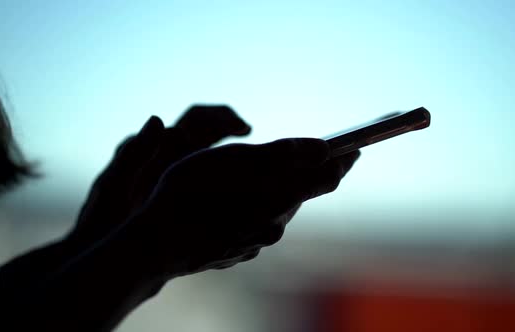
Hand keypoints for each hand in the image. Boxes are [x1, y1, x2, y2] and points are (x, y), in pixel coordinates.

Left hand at [68, 105, 250, 249]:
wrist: (96, 252)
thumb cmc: (101, 222)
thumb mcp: (114, 188)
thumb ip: (134, 154)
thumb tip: (158, 119)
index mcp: (152, 148)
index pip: (196, 119)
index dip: (223, 118)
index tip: (246, 129)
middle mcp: (164, 156)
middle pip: (207, 131)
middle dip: (233, 130)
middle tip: (259, 145)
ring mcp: (171, 175)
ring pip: (209, 155)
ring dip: (232, 154)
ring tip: (256, 169)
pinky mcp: (177, 195)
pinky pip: (205, 178)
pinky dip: (224, 177)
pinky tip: (239, 193)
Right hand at [132, 138, 359, 276]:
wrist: (157, 242)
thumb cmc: (190, 191)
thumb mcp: (232, 158)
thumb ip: (282, 153)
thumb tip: (323, 147)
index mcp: (280, 197)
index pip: (329, 177)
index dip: (345, 159)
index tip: (356, 146)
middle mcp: (276, 224)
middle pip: (301, 192)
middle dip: (304, 173)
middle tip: (305, 154)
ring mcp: (258, 241)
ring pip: (277, 208)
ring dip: (275, 189)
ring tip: (257, 176)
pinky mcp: (240, 250)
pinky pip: (257, 223)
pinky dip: (255, 207)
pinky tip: (232, 202)